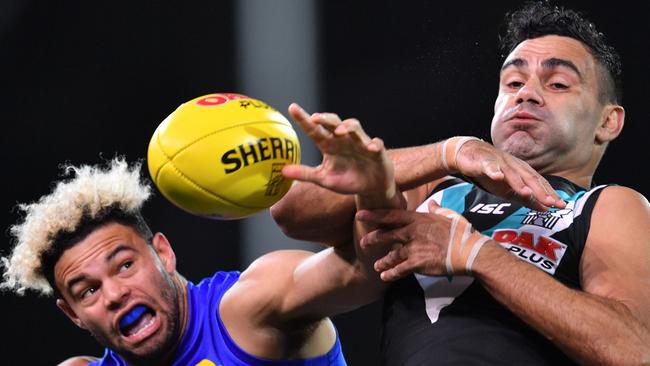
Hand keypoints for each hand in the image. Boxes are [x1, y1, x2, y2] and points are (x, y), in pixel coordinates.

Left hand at [283, 103, 394, 196]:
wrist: (370, 187)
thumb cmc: (346, 180)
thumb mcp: (324, 179)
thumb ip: (305, 174)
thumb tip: (282, 171)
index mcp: (329, 145)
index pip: (314, 129)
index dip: (304, 118)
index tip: (292, 107)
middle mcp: (343, 140)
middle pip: (334, 122)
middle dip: (326, 118)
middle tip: (316, 118)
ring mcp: (360, 143)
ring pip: (354, 126)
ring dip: (348, 126)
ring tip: (341, 131)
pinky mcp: (376, 151)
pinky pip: (376, 143)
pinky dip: (374, 144)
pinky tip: (370, 148)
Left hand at [357, 201, 487, 280]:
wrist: (469, 251)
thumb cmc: (461, 232)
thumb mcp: (449, 216)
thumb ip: (437, 209)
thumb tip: (433, 203)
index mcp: (418, 219)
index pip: (391, 214)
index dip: (374, 215)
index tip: (360, 215)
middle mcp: (413, 232)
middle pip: (387, 234)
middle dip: (373, 239)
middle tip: (363, 242)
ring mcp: (414, 247)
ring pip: (392, 254)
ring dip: (383, 261)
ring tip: (377, 266)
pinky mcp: (418, 263)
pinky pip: (400, 269)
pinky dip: (391, 273)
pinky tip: (385, 277)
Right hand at [451, 138, 565, 210]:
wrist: (469, 155)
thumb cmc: (492, 172)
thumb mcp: (510, 189)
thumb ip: (527, 199)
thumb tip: (546, 209)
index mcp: (522, 172)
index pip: (540, 183)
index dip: (550, 194)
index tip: (561, 206)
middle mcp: (514, 166)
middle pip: (529, 178)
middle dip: (540, 191)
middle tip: (551, 202)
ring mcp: (499, 163)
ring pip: (511, 173)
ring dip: (519, 183)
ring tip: (527, 193)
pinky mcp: (483, 161)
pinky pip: (489, 166)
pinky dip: (493, 170)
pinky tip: (497, 176)